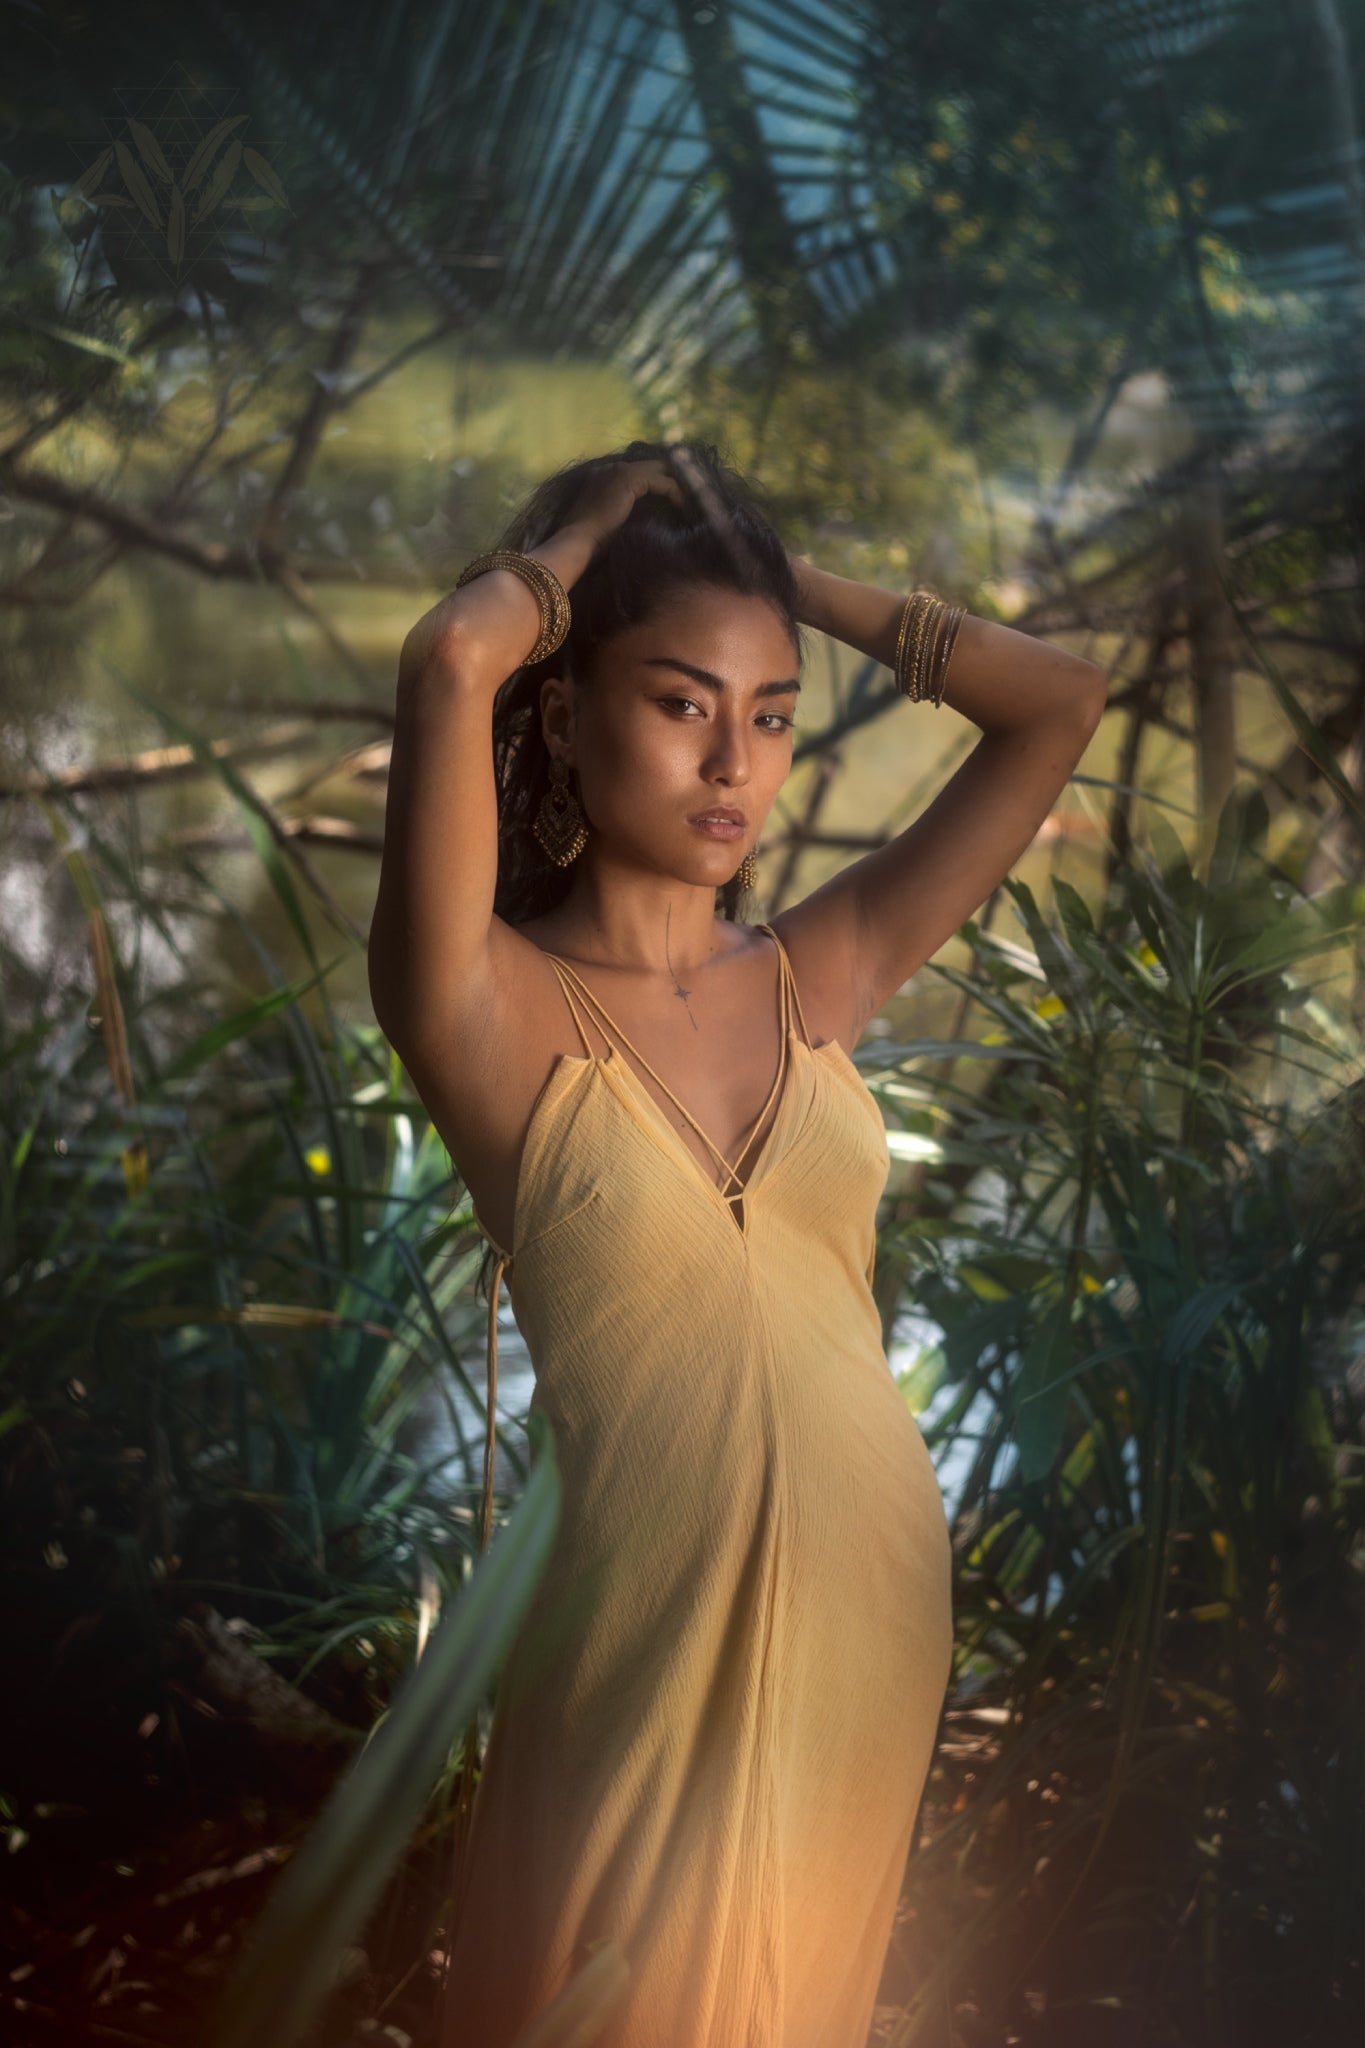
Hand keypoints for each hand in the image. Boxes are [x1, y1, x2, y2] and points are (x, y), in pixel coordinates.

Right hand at [562, 453, 686, 550]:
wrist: (576, 543)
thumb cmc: (590, 543)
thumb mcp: (612, 522)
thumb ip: (627, 512)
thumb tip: (651, 516)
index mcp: (603, 476)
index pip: (640, 472)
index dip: (659, 482)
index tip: (676, 498)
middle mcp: (611, 467)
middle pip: (652, 466)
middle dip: (672, 478)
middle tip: (690, 496)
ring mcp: (618, 470)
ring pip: (660, 470)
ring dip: (677, 484)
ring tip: (691, 501)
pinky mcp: (628, 479)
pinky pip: (662, 481)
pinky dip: (674, 493)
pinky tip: (683, 508)